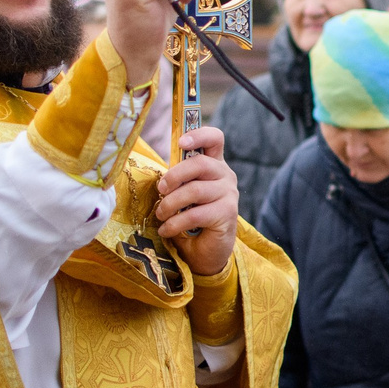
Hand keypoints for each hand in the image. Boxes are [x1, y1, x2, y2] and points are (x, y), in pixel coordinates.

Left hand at [156, 124, 238, 277]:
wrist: (206, 251)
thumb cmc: (191, 218)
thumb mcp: (183, 193)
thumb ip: (178, 179)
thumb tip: (159, 176)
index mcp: (214, 165)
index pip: (214, 138)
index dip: (199, 135)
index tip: (181, 143)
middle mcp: (226, 176)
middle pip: (200, 163)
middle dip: (174, 176)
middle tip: (160, 190)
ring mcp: (229, 194)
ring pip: (195, 190)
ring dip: (170, 204)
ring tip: (160, 215)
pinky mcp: (227, 214)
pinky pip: (195, 214)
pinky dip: (174, 223)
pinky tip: (166, 230)